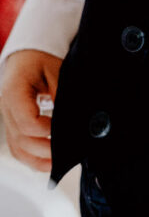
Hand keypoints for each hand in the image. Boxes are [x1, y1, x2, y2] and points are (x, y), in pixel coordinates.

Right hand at [0, 49, 62, 172]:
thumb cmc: (43, 58)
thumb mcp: (56, 71)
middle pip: (21, 139)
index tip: (65, 128)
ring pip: (17, 148)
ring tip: (60, 163)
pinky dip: (31, 158)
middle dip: (46, 149)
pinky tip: (48, 163)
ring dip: (38, 159)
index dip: (47, 130)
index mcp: (14, 92)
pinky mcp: (12, 124)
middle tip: (69, 151)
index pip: (27, 122)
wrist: (29, 53)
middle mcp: (5, 108)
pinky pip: (17, 147)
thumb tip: (74, 121)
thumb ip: (62, 96)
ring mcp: (7, 118)